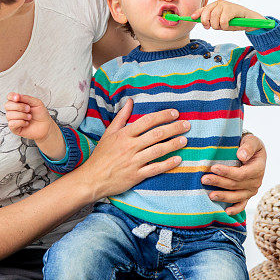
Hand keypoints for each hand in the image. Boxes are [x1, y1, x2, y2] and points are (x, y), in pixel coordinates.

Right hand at [4, 92, 53, 141]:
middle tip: (28, 109)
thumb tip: (16, 96)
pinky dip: (21, 122)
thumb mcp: (36, 102)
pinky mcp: (14, 128)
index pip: (9, 97)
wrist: (46, 126)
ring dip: (22, 115)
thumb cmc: (41, 114)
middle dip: (19, 107)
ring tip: (29, 117)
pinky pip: (12, 123)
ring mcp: (13, 119)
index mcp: (18, 102)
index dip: (11, 96)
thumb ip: (26, 98)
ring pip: (9, 115)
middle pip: (7, 105)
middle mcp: (14, 110)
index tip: (17, 98)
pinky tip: (26, 123)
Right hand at [74, 99, 188, 199]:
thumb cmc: (101, 155)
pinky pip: (155, 169)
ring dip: (174, 144)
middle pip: (156, 134)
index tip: (175, 113)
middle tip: (187, 125)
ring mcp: (134, 162)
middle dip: (174, 128)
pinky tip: (178, 159)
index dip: (162, 116)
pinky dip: (167, 164)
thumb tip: (130, 101)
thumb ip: (121, 117)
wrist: (92, 179)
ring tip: (185, 140)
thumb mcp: (109, 133)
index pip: (147, 121)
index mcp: (124, 135)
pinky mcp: (136, 176)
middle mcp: (130, 147)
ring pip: (158, 150)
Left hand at [190, 0, 265, 31]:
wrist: (249, 20)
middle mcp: (219, 3)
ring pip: (214, 18)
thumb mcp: (220, 21)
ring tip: (223, 26)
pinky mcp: (231, 9)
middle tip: (211, 27)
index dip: (197, 14)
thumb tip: (200, 22)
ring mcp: (225, 5)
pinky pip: (223, 21)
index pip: (203, 9)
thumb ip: (211, 20)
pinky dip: (225, 26)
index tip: (192, 18)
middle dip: (207, 22)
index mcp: (215, 5)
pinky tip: (229, 25)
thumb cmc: (234, 21)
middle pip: (206, 14)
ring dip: (217, 26)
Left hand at [203, 132, 265, 214]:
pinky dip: (235, 209)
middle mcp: (256, 182)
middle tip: (204, 179)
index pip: (241, 174)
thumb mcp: (251, 141)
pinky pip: (242, 205)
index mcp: (258, 168)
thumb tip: (242, 156)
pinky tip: (226, 212)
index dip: (227, 172)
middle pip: (236, 185)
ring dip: (223, 196)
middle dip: (219, 183)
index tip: (214, 167)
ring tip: (210, 195)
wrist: (250, 152)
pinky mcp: (246, 195)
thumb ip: (248, 147)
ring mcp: (251, 190)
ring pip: (236, 196)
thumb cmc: (249, 145)